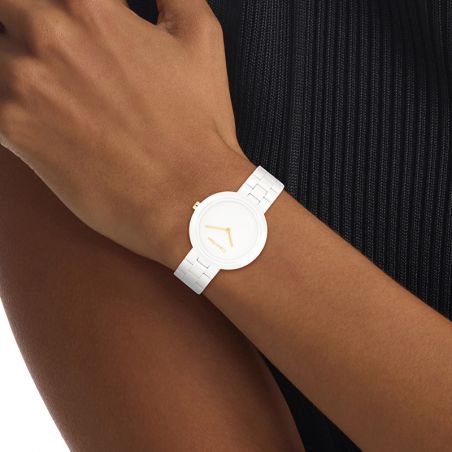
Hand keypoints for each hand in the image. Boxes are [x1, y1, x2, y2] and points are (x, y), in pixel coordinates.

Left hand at [0, 0, 248, 266]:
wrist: (187, 197)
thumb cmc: (198, 126)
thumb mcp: (201, 39)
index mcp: (90, 7)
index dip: (64, 8)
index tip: (79, 25)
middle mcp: (47, 38)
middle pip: (6, 7)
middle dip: (24, 18)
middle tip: (53, 46)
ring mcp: (23, 86)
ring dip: (13, 57)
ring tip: (51, 83)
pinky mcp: (14, 132)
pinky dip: (9, 99)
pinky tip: (40, 111)